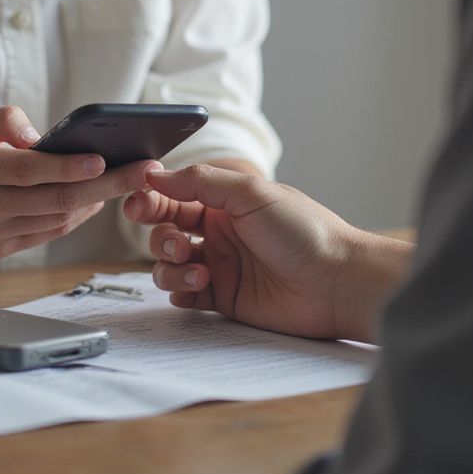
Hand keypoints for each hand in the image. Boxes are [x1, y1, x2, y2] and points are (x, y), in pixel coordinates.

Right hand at [0, 105, 160, 258]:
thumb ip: (0, 117)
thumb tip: (36, 136)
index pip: (28, 171)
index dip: (67, 167)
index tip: (103, 159)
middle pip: (54, 199)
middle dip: (106, 186)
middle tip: (144, 172)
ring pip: (56, 220)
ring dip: (96, 202)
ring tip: (127, 181)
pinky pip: (47, 233)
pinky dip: (76, 217)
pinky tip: (95, 200)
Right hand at [123, 166, 412, 341]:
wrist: (336, 283)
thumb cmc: (304, 231)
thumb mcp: (251, 193)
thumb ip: (200, 180)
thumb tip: (155, 174)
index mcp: (226, 202)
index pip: (175, 196)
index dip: (151, 199)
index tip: (136, 204)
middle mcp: (220, 233)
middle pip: (165, 232)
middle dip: (160, 237)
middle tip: (177, 244)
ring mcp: (221, 266)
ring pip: (170, 265)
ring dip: (171, 267)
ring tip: (200, 271)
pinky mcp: (225, 299)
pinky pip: (185, 296)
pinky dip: (181, 292)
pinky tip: (198, 289)